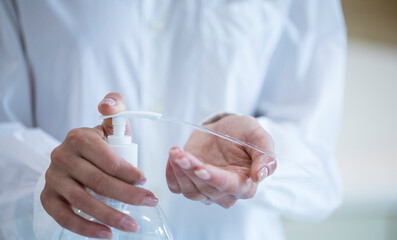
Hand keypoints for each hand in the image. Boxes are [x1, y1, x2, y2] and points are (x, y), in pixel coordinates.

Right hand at [41, 93, 157, 238]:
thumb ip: (115, 108)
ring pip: (83, 202)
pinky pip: (65, 217)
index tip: (146, 182)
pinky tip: (107, 234)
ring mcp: (53, 179)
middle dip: (128, 195)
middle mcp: (61, 156)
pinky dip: (86, 228)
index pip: (108, 159)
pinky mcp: (48, 198)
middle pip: (98, 182)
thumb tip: (107, 107)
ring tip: (132, 225)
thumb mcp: (110, 124)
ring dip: (111, 216)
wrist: (76, 155)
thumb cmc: (101, 143)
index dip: (129, 173)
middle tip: (149, 202)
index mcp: (79, 138)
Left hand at [166, 115, 275, 207]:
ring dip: (180, 171)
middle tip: (181, 153)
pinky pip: (176, 187)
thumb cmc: (243, 133)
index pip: (228, 186)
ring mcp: (206, 189)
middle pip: (206, 190)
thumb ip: (265, 155)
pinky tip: (173, 158)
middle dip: (191, 171)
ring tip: (176, 151)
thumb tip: (260, 175)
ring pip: (190, 191)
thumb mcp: (258, 136)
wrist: (224, 129)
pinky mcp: (190, 183)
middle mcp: (225, 191)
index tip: (200, 168)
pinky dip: (171, 175)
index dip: (214, 179)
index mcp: (245, 183)